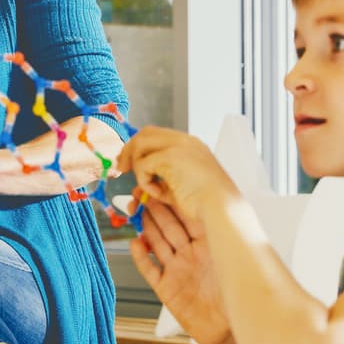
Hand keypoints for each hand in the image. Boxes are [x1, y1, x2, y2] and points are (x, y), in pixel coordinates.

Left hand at [116, 126, 242, 226]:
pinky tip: (159, 195)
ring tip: (147, 187)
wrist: (222, 209)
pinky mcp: (170, 157)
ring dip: (137, 167)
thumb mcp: (181, 185)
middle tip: (121, 168)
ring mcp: (178, 146)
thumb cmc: (206, 204)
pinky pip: (143, 165)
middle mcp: (184, 141)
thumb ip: (162, 178)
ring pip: (140, 145)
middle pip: (145, 133)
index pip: (156, 135)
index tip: (129, 163)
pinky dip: (145, 182)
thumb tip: (138, 182)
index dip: (139, 147)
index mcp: (190, 144)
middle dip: (129, 150)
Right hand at [130, 197, 232, 343]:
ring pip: (157, 243)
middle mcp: (190, 254)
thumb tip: (221, 204)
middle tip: (141, 193)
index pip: (187, 218)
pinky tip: (135, 242)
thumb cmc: (237, 297)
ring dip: (146, 227)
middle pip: (168, 227)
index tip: (164, 187)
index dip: (174, 203)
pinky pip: (150, 269)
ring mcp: (177, 270)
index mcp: (207, 245)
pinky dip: (141, 256)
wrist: (230, 333)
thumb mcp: (231, 260)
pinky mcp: (166, 288)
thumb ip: (221, 236)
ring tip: (135, 210)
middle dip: (155, 209)